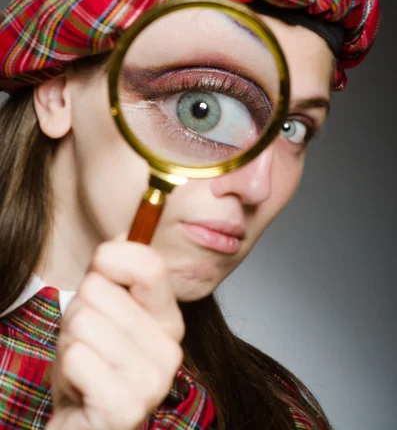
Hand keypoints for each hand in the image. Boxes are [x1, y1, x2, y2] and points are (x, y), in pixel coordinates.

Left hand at [47, 242, 184, 429]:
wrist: (81, 420)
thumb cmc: (91, 361)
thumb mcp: (102, 308)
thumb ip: (116, 271)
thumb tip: (126, 233)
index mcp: (168, 319)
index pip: (149, 265)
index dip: (112, 257)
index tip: (101, 270)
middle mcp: (170, 349)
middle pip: (100, 289)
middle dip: (78, 310)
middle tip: (87, 337)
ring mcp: (152, 381)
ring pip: (84, 320)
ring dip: (70, 339)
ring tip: (84, 360)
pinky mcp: (126, 408)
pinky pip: (76, 356)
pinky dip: (66, 368)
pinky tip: (80, 384)